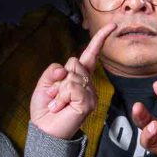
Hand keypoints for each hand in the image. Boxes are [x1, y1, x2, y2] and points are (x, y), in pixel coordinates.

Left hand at [30, 23, 115, 139]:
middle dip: (59, 77)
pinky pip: (72, 87)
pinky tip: (59, 107)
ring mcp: (90, 93)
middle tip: (55, 95)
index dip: (101, 39)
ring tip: (56, 103)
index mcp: (79, 76)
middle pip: (74, 62)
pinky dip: (61, 96)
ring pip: (72, 75)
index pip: (91, 54)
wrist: (44, 130)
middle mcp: (88, 83)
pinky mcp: (88, 103)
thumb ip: (54, 71)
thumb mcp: (45, 83)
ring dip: (58, 89)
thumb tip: (65, 71)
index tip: (113, 26)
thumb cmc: (46, 107)